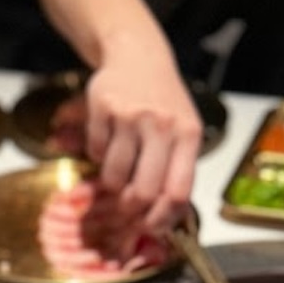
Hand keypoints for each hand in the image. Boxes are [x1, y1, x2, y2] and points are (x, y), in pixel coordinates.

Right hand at [84, 34, 202, 228]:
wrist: (138, 55)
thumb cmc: (164, 100)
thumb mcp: (184, 129)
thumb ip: (178, 169)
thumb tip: (163, 219)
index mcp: (188, 134)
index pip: (179, 192)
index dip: (162, 218)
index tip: (152, 226)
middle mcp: (162, 125)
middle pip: (145, 191)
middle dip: (132, 207)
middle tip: (127, 205)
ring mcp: (130, 116)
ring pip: (115, 176)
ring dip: (112, 183)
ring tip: (118, 169)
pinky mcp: (102, 108)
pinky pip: (95, 152)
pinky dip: (98, 155)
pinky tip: (109, 140)